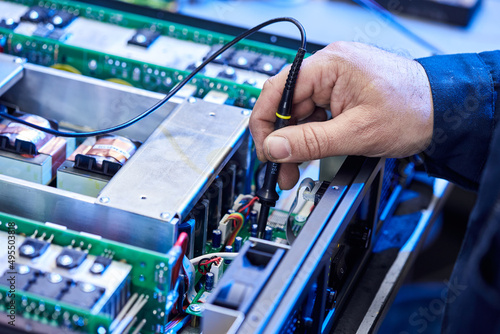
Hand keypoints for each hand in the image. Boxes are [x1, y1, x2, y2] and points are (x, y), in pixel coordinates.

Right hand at [249, 42, 432, 189]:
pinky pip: (316, 115)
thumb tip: (275, 148)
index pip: (277, 90)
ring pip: (301, 113)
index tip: (264, 150)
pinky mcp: (342, 93)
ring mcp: (336, 81)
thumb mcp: (357, 133)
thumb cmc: (413, 111)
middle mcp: (329, 68)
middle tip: (279, 169)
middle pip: (287, 104)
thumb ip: (311, 141)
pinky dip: (310, 137)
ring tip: (292, 170)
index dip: (264, 123)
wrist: (443, 111)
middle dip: (281, 140)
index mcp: (330, 65)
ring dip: (295, 143)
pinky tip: (308, 155)